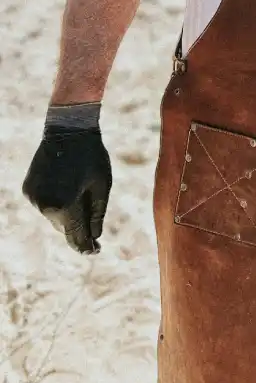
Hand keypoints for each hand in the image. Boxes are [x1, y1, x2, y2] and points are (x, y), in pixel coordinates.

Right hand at [22, 127, 111, 253]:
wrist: (68, 130)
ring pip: (54, 216)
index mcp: (65, 206)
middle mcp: (44, 206)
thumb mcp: (102, 185)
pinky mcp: (27, 189)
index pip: (76, 235)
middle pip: (65, 227)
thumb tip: (94, 236)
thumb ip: (97, 213)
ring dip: (67, 212)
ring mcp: (33, 198)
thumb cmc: (91, 156)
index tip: (95, 252)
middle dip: (79, 227)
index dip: (86, 246)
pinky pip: (45, 204)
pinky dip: (56, 201)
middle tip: (94, 233)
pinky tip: (65, 186)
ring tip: (79, 192)